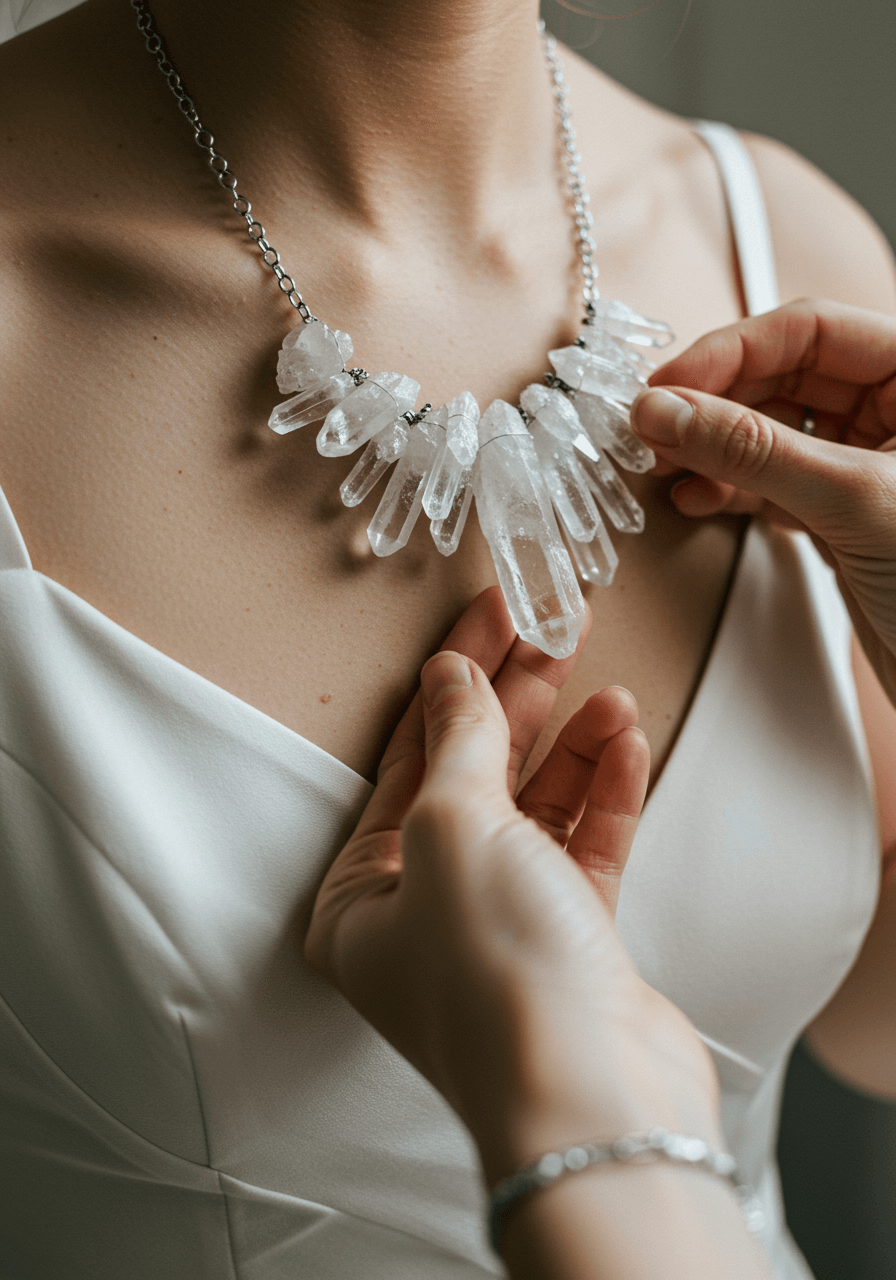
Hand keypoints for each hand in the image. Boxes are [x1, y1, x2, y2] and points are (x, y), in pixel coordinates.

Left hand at [306, 605, 719, 1186]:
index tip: (489, 613)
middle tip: (555, 624)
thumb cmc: (493, 971)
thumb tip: (450, 672)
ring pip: (534, 808)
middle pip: (471, 776)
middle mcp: (421, 912)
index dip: (451, 676)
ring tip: (607, 686)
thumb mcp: (455, 827)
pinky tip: (624, 739)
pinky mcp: (567, 940)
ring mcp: (498, 926)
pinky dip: (602, 793)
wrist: (593, 1096)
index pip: (404, 758)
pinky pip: (580, 846)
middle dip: (517, 698)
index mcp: (357, 896)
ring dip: (571, 744)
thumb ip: (459, 741)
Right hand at [631, 299, 895, 704]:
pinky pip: (773, 484)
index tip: (667, 385)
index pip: (810, 330)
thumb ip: (753, 450)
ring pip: (770, 433)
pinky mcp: (844, 516)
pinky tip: (698, 498)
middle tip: (653, 427)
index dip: (731, 351)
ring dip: (711, 448)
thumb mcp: (852, 499)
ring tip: (664, 464)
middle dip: (712, 402)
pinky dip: (730, 490)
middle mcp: (895, 414)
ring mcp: (866, 466)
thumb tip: (669, 411)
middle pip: (782, 377)